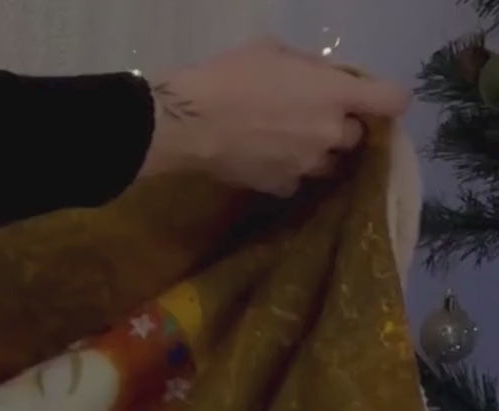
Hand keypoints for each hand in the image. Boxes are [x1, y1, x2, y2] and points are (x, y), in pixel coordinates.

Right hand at [138, 37, 410, 196]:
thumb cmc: (231, 75)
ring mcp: (307, 165)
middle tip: (317, 119)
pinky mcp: (282, 187)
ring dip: (320, 154)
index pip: (392, 101)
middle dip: (343, 128)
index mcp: (336, 93)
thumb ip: (311, 68)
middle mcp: (330, 133)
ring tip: (293, 145)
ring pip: (330, 164)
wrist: (191, 124)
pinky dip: (290, 173)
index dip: (389, 100)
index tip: (377, 101)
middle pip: (357, 137)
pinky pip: (298, 181)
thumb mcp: (276, 51)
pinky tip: (269, 162)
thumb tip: (324, 78)